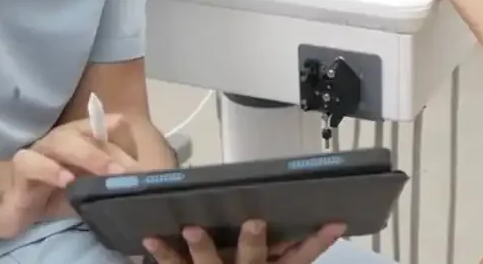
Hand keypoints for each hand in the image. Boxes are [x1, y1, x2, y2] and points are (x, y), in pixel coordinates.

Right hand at [0, 115, 139, 238]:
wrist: (9, 203)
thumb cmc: (51, 192)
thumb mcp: (85, 188)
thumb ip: (106, 183)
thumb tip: (137, 187)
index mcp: (79, 139)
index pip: (105, 126)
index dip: (125, 140)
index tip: (142, 162)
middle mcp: (60, 139)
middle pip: (86, 133)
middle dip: (110, 152)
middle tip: (130, 171)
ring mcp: (39, 150)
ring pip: (62, 142)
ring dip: (88, 155)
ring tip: (108, 173)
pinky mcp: (20, 168)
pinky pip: (33, 163)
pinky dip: (51, 170)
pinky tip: (67, 181)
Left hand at [143, 221, 345, 263]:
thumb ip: (299, 253)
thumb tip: (334, 226)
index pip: (299, 259)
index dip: (317, 243)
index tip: (334, 223)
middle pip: (252, 261)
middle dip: (252, 245)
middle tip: (254, 223)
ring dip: (197, 250)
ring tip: (187, 230)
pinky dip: (161, 255)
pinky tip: (148, 240)